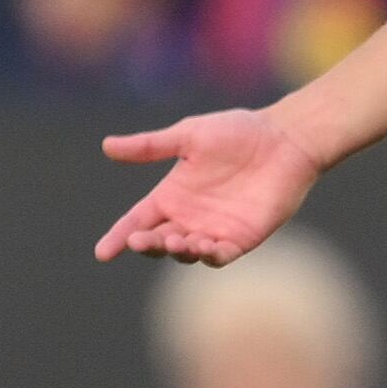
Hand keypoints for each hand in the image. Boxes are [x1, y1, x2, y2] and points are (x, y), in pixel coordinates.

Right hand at [94, 108, 316, 264]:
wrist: (284, 139)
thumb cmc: (237, 132)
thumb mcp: (189, 135)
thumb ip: (151, 146)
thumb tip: (107, 146)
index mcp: (171, 195)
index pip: (138, 221)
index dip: (119, 237)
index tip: (102, 252)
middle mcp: (188, 217)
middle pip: (158, 241)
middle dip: (147, 244)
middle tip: (138, 241)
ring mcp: (214, 230)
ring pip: (187, 252)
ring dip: (177, 250)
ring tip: (174, 241)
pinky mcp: (242, 238)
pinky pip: (222, 255)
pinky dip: (211, 255)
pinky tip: (206, 247)